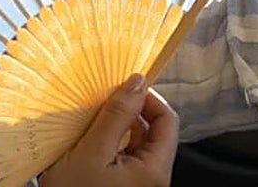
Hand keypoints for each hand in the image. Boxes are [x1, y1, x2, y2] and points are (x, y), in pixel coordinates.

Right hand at [40, 74, 178, 186]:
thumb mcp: (91, 151)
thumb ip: (116, 116)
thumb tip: (137, 82)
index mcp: (154, 170)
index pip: (167, 120)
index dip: (149, 98)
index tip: (124, 87)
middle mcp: (153, 179)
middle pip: (153, 131)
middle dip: (130, 111)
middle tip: (105, 100)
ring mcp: (139, 184)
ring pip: (138, 143)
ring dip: (118, 126)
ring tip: (93, 120)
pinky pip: (125, 157)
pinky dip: (110, 143)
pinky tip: (90, 140)